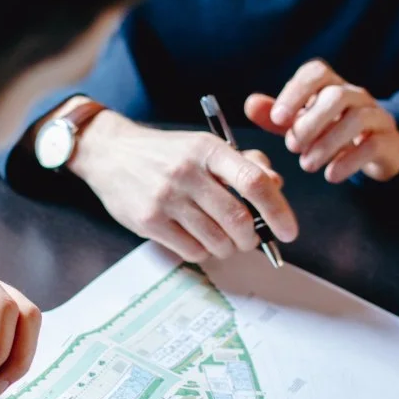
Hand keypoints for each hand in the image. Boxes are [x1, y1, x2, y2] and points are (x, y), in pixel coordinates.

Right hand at [69, 109, 297, 262]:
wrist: (110, 154)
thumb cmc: (165, 153)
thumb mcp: (204, 146)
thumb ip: (242, 164)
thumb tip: (276, 186)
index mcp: (208, 150)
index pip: (254, 182)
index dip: (278, 210)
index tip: (288, 230)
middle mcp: (187, 173)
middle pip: (238, 220)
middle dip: (251, 238)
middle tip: (249, 239)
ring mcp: (166, 199)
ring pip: (217, 241)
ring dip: (228, 247)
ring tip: (222, 238)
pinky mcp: (149, 221)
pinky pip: (192, 251)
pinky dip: (204, 252)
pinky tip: (198, 239)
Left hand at [245, 58, 398, 183]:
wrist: (375, 149)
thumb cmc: (331, 131)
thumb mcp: (301, 122)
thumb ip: (276, 115)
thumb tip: (250, 104)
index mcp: (331, 85)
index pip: (316, 73)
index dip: (296, 92)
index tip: (278, 118)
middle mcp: (355, 95)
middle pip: (336, 96)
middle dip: (310, 123)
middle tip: (292, 147)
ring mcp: (376, 116)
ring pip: (356, 119)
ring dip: (327, 144)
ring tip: (307, 165)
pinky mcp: (388, 141)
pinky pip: (372, 145)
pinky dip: (349, 161)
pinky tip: (331, 175)